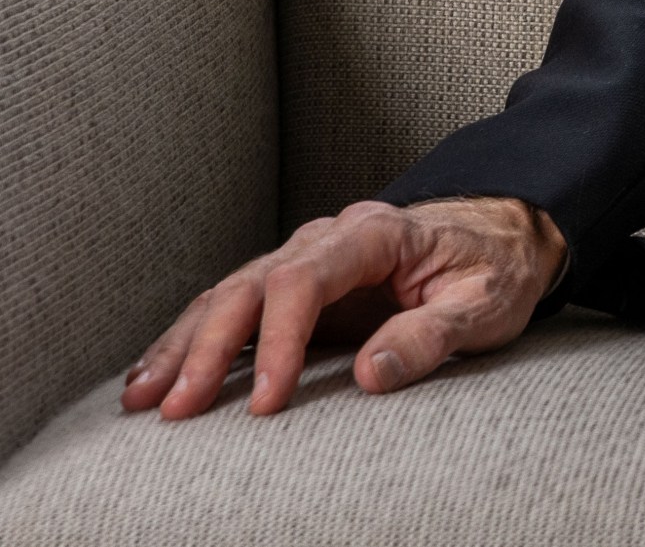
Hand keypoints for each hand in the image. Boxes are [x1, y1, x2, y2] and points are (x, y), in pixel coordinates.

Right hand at [120, 196, 564, 418]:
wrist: (502, 235)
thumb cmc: (494, 270)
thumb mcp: (483, 304)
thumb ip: (430, 335)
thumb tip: (371, 374)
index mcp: (374, 234)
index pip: (304, 280)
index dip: (278, 342)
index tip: (268, 402)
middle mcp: (328, 237)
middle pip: (251, 286)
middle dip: (209, 349)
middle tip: (179, 410)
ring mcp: (306, 257)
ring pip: (228, 295)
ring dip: (183, 345)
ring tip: (141, 398)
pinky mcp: (296, 284)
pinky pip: (234, 307)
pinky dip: (191, 339)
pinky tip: (156, 374)